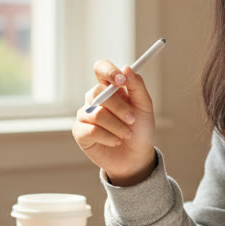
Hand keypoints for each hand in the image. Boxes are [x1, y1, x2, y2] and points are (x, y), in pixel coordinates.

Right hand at [72, 61, 157, 184]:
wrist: (136, 158)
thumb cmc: (140, 130)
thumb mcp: (144, 107)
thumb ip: (137, 86)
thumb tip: (126, 67)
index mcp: (110, 88)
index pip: (101, 69)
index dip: (108, 72)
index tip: (121, 80)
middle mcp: (95, 99)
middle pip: (97, 93)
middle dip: (119, 107)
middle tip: (132, 119)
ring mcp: (85, 115)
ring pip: (96, 114)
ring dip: (117, 126)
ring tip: (126, 135)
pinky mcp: (80, 132)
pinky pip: (91, 130)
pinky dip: (108, 137)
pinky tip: (115, 141)